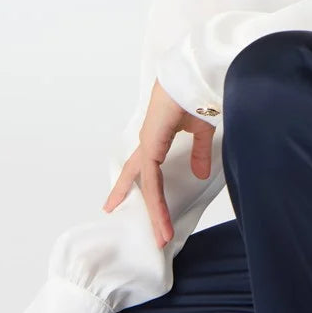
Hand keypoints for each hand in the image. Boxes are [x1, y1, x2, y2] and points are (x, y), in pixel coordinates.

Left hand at [102, 79, 215, 246]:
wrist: (194, 76)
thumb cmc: (197, 95)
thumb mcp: (201, 130)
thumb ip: (198, 152)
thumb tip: (199, 173)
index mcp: (158, 135)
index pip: (144, 163)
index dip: (132, 178)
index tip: (118, 192)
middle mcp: (149, 140)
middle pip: (136, 175)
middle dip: (124, 192)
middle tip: (110, 208)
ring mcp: (148, 143)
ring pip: (147, 184)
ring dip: (155, 212)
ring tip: (161, 235)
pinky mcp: (152, 145)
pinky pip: (153, 180)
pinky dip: (158, 201)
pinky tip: (161, 217)